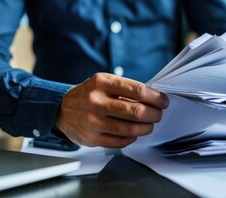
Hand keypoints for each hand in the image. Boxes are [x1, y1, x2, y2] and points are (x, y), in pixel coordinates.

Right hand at [54, 73, 168, 147]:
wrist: (62, 109)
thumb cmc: (88, 94)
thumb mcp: (104, 83)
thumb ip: (127, 89)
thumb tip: (154, 99)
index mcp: (101, 82)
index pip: (137, 90)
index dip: (155, 98)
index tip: (163, 101)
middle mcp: (96, 101)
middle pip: (136, 111)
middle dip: (154, 114)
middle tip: (158, 114)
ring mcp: (92, 122)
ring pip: (131, 129)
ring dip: (146, 128)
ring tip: (149, 124)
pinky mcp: (92, 139)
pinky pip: (121, 142)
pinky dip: (133, 137)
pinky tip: (134, 132)